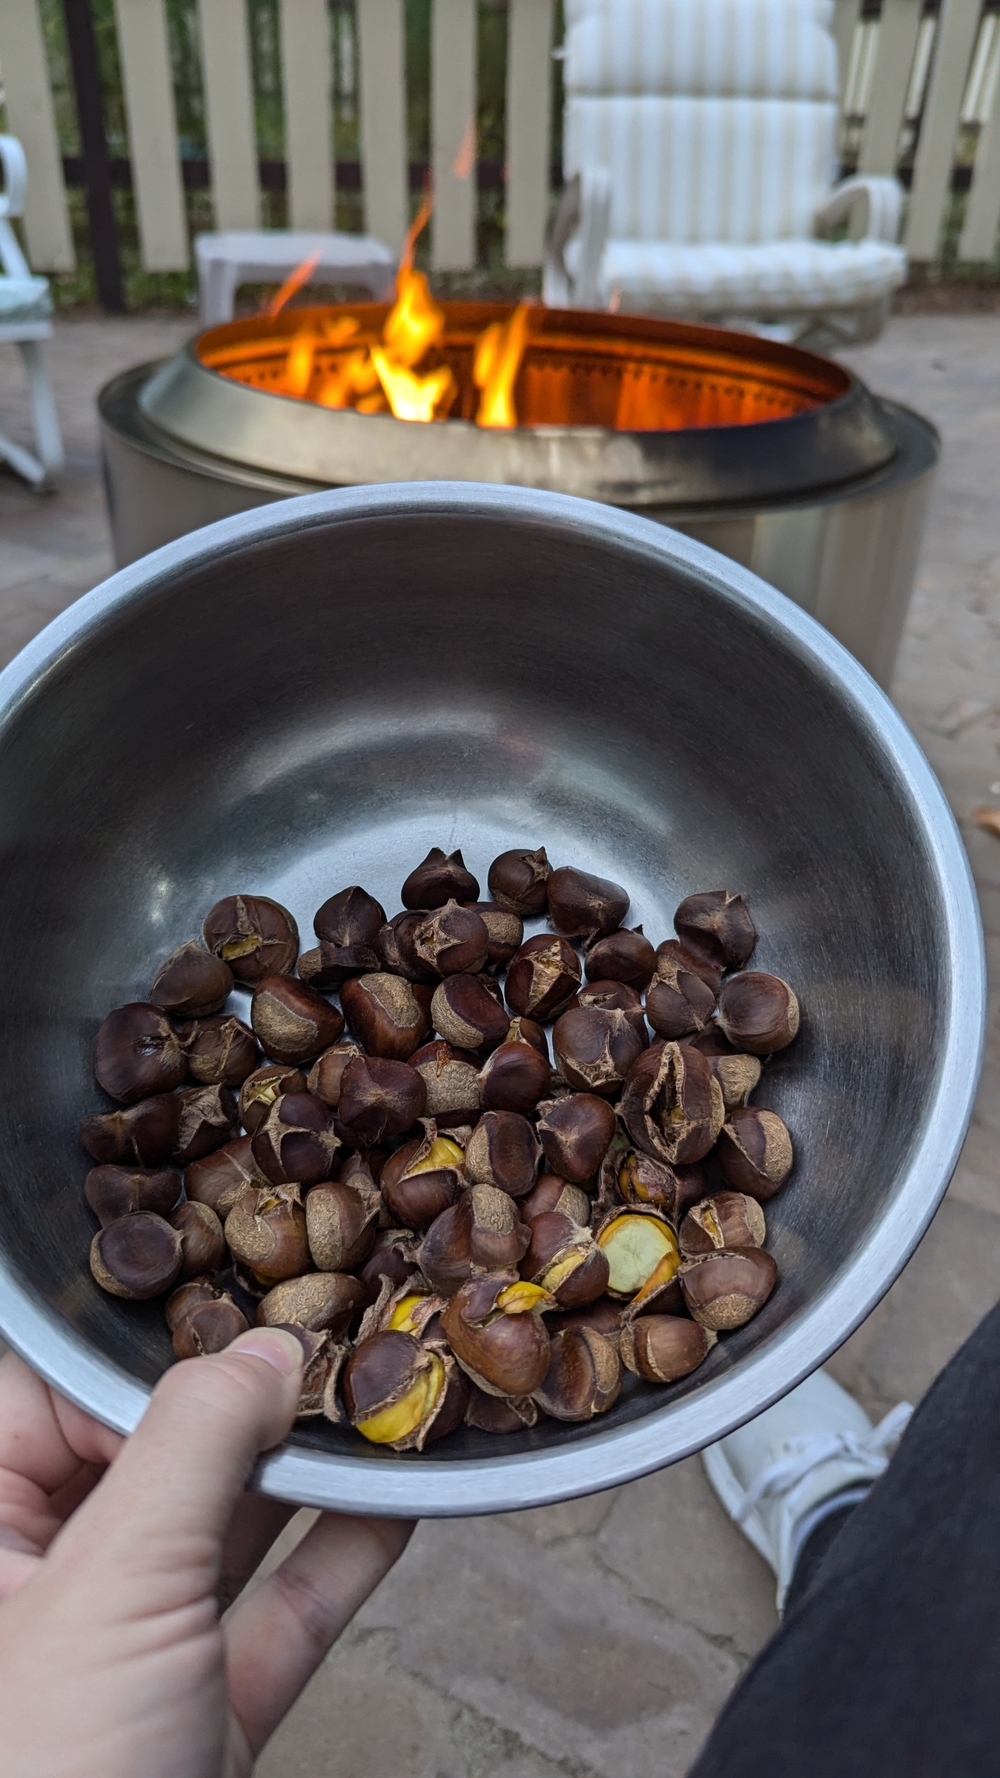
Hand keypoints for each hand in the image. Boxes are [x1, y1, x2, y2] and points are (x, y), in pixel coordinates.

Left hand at [0, 1333, 412, 1776]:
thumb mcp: (111, 1587)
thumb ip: (190, 1446)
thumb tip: (262, 1347)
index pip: (64, 1394)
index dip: (160, 1358)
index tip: (259, 1324)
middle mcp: (42, 1581)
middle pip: (157, 1452)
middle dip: (255, 1405)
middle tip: (342, 1341)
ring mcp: (124, 1656)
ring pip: (225, 1530)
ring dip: (310, 1475)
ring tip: (383, 1404)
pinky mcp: (197, 1718)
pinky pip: (274, 1615)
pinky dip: (339, 1561)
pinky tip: (396, 1503)